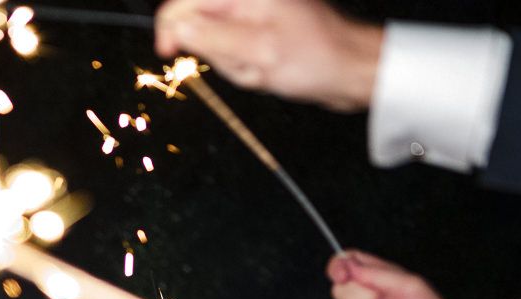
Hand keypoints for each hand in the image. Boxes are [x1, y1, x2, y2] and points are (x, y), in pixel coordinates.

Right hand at [154, 0, 383, 111]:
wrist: (350, 69)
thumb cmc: (314, 60)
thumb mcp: (256, 52)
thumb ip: (211, 37)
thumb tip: (175, 27)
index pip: (184, 3)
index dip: (172, 29)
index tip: (170, 54)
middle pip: (200, 23)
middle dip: (216, 52)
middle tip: (246, 64)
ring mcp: (255, 12)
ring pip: (216, 41)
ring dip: (232, 63)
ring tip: (262, 68)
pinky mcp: (261, 27)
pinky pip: (234, 49)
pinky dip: (243, 65)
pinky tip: (266, 69)